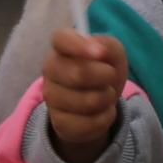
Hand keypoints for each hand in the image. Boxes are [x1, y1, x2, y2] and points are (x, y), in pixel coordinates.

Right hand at [37, 29, 124, 162]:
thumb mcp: (113, 53)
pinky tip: (102, 112)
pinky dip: (106, 117)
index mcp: (62, 46)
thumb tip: (100, 50)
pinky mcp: (59, 121)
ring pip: (87, 101)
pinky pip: (90, 122)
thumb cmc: (103, 70)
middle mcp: (50, 69)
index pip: (61, 39)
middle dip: (106, 76)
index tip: (100, 53)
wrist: (99, 103)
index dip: (79, 45)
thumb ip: (108, 46)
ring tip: (106, 94)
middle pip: (79, 74)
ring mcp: (51, 96)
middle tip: (110, 76)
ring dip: (107, 98)